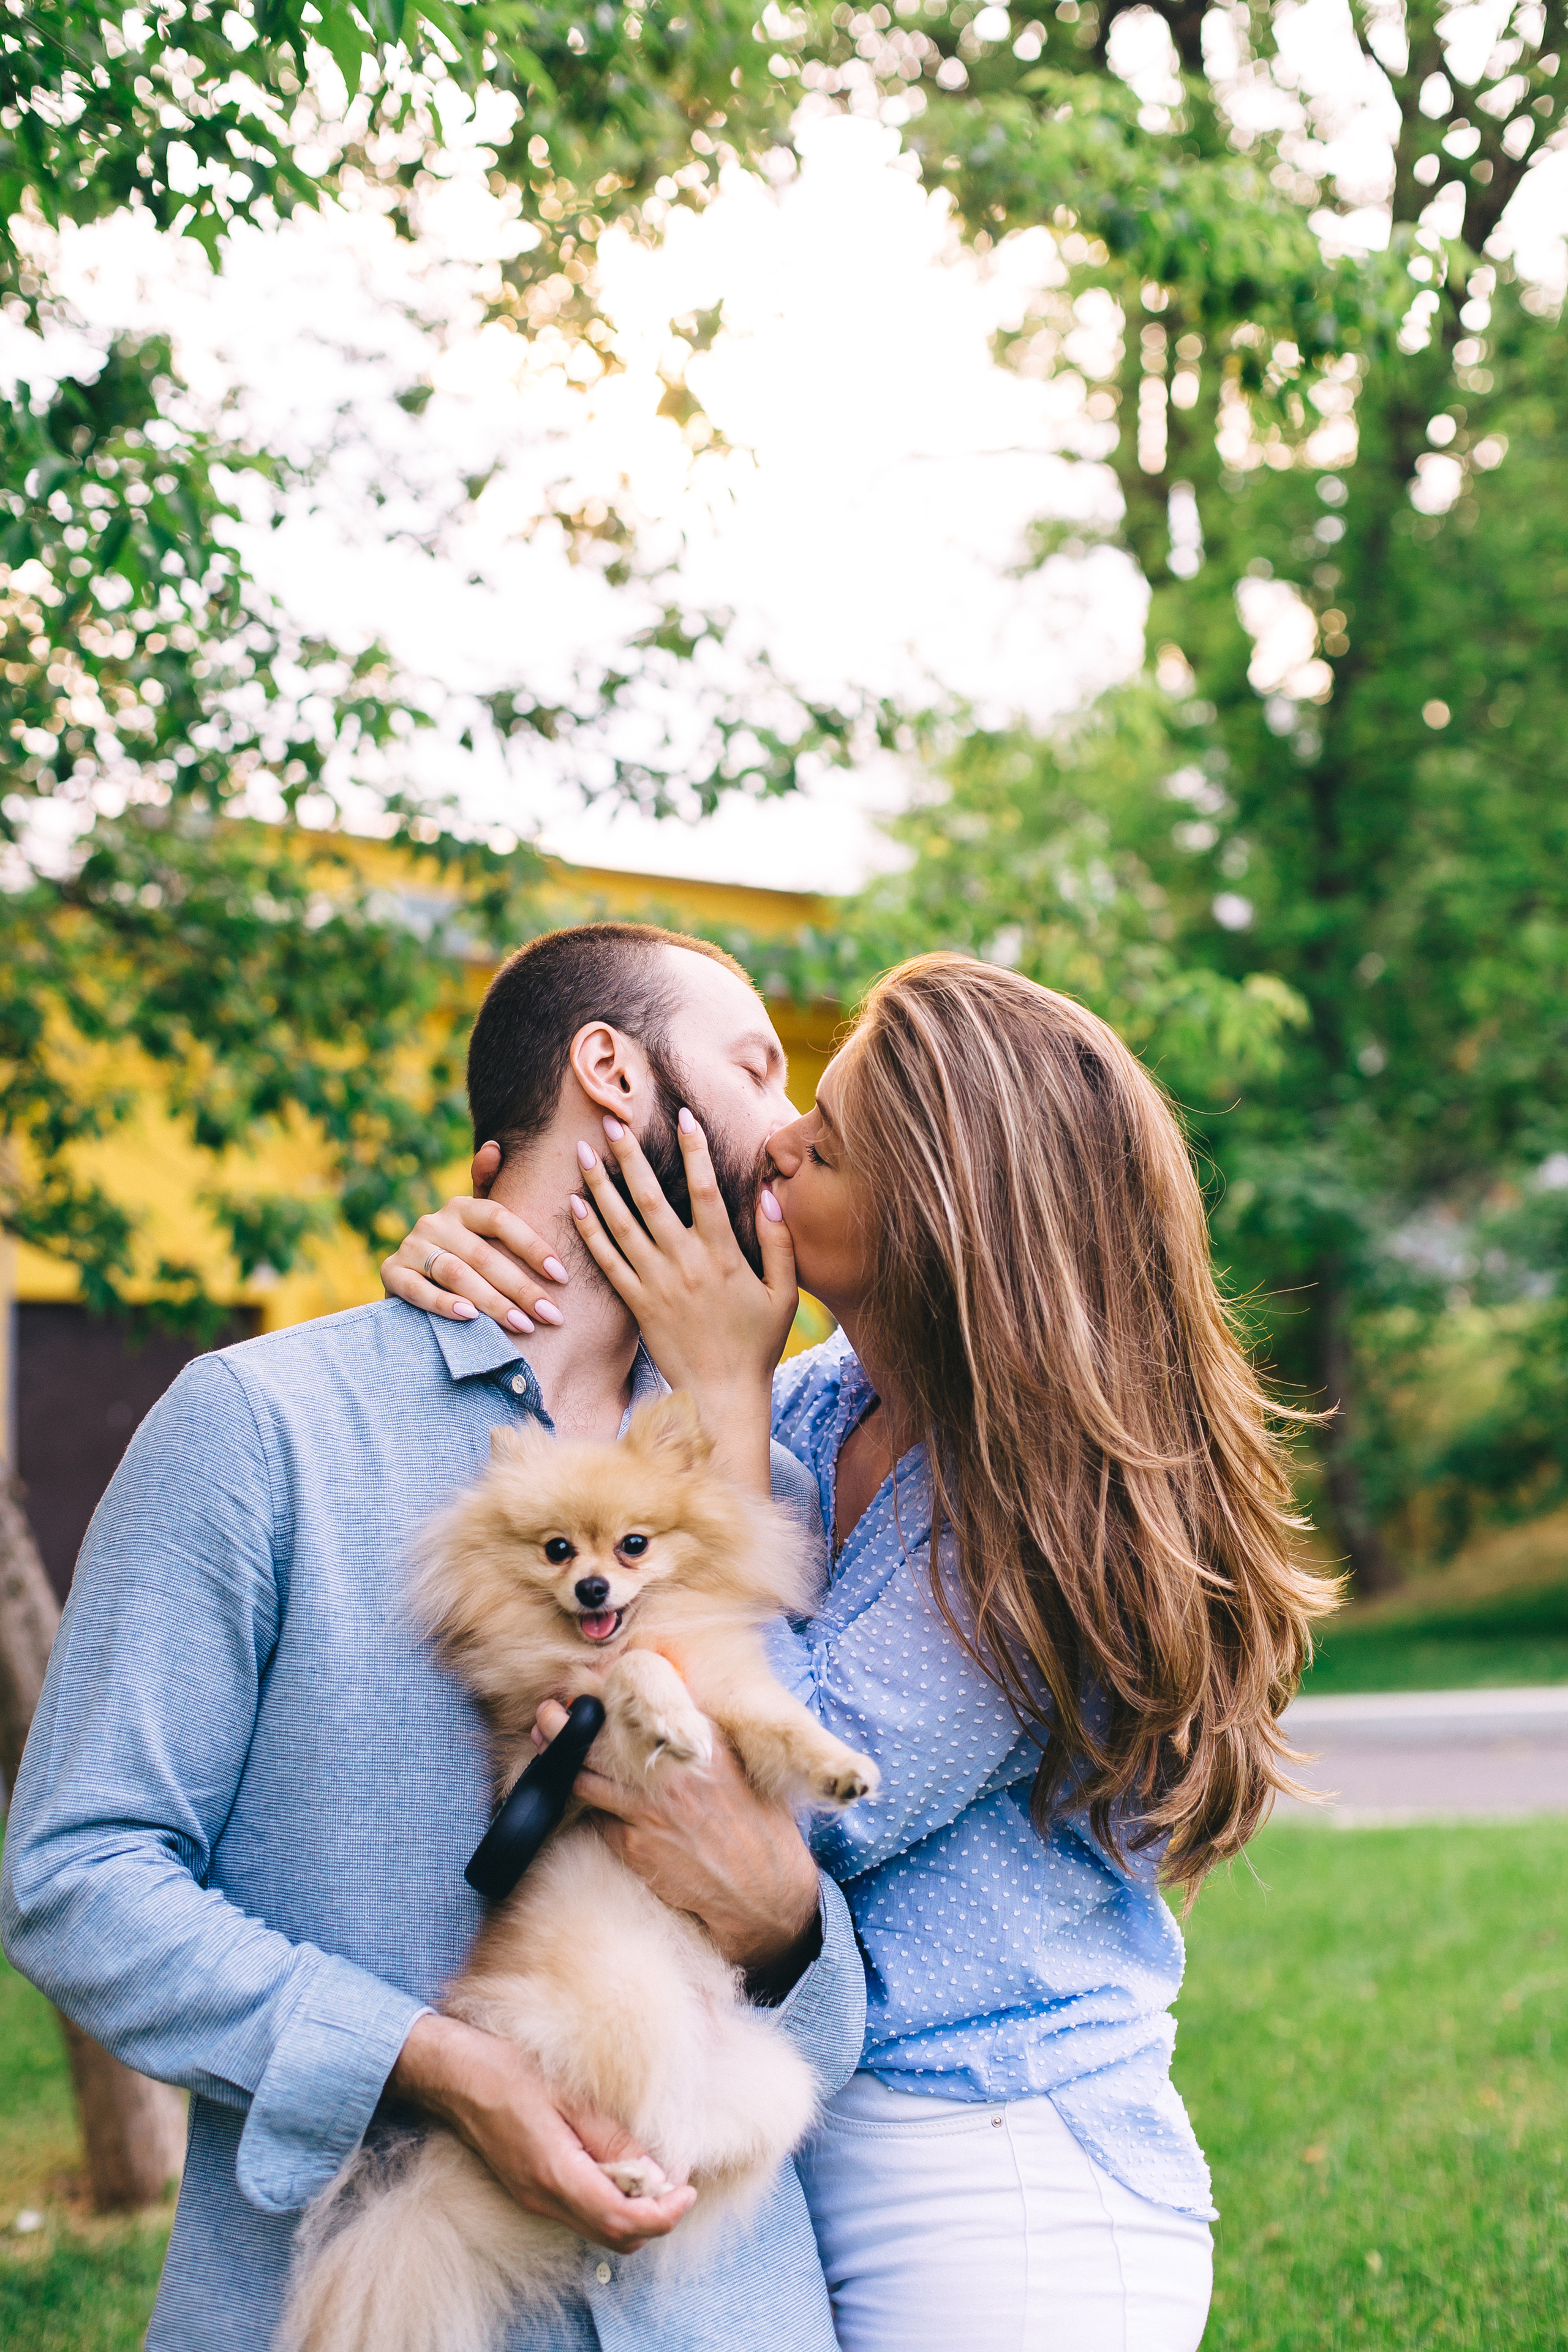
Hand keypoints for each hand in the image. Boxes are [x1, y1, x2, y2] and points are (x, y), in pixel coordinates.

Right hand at [381, 1143, 569, 1336]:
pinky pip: (419, 1290)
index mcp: (462, 1206)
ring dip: (493, 1303)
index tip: (563, 1276)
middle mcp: (435, 1221)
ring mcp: (411, 1246)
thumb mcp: (479, 1226)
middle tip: (551, 1314)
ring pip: (457, 1274)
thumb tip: (494, 1147)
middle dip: (522, 1288)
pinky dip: (444, 1304)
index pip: (502, 1220)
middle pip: (485, 1254)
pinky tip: (471, 1319)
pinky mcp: (391, 1272)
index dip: (534, 1247)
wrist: (412, 1282)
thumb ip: (491, 1191)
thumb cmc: (462, 1254)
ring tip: (523, 1325)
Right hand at [389, 2012, 695, 2250]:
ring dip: (633, 2211)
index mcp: (555, 2175)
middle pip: (613, 2236)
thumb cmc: (511, 2072)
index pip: (621, 2221)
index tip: (689, 2190)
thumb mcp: (571, 2096)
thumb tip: (656, 2172)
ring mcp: (534, 2199)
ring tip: (652, 2169)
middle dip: (653, 2219)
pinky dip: (609, 2200)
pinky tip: (618, 2165)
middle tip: (677, 2182)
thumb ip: (614, 2138)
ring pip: (598, 2228)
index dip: (663, 2215)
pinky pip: (580, 2212)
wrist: (457, 2076)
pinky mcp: (530, 2190)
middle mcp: (543, 2199)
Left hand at [532, 1700, 822, 1993]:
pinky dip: (593, 1812)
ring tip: (543, 1742)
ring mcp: (648, 1810)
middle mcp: (670, 1772)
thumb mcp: (740, 1768)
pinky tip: (585, 1804)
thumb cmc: (759, 1829)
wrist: (764, 1894)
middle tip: (546, 1712)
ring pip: (586, 1779)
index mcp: (702, 1744)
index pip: (643, 1707)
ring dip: (559, 1761)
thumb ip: (703, 1738)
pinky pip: (599, 1821)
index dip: (607, 1695)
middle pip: (601, 1739)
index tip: (586, 1687)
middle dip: (564, 1723)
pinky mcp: (634, 1845)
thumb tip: (672, 1705)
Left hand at [571, 1112, 797, 1490]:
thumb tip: (769, 1196)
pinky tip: (574, 1205)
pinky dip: (589, 1232)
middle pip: (651, 1198)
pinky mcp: (636, 1304)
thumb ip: (778, 1243)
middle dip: (629, 1156)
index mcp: (722, 1254)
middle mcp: (684, 1262)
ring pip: (621, 1224)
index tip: (683, 1116)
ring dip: (600, 1185)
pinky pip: (607, 1262)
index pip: (707, 1189)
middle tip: (610, 1121)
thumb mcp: (784, 1293)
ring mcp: (655, 1283)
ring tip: (583, 1152)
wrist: (721, 1394)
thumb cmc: (756, 1344)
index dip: (694, 1150)